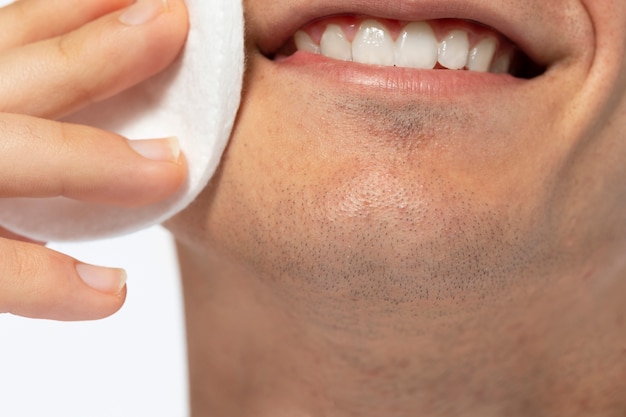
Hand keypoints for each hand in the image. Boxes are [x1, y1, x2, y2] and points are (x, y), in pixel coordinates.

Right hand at [0, 0, 188, 319]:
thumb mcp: (0, 118)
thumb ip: (27, 100)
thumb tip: (104, 67)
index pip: (8, 39)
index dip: (73, 10)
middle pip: (6, 78)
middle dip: (91, 53)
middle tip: (172, 25)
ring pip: (6, 158)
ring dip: (89, 158)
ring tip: (171, 166)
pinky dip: (49, 284)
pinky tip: (113, 290)